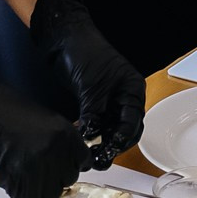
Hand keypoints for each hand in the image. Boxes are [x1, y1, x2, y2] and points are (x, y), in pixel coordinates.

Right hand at [0, 67, 85, 197]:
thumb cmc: (3, 110)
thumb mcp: (42, 119)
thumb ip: (58, 140)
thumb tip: (65, 161)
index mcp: (65, 133)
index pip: (83, 161)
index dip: (69, 164)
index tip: (61, 166)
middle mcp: (56, 151)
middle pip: (68, 179)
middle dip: (54, 177)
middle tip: (37, 169)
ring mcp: (38, 168)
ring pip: (51, 194)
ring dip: (39, 188)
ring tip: (24, 174)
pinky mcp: (18, 182)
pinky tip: (16, 183)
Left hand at [27, 0, 143, 165]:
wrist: (64, 38)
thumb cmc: (85, 52)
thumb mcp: (92, 88)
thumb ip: (93, 115)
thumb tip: (90, 137)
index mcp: (132, 89)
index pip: (132, 122)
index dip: (121, 139)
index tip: (109, 151)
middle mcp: (124, 96)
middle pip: (125, 128)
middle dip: (114, 145)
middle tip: (100, 159)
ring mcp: (109, 99)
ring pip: (110, 128)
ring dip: (102, 141)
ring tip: (89, 155)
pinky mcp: (93, 100)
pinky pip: (97, 123)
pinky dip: (91, 133)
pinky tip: (82, 141)